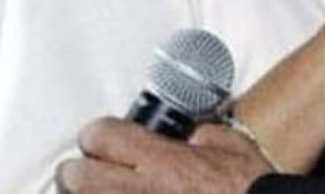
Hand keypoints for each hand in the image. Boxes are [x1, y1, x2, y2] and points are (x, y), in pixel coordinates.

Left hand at [55, 119, 269, 193]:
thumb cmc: (249, 190)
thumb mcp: (232, 147)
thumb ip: (203, 136)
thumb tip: (190, 136)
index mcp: (163, 161)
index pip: (100, 135)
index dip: (100, 135)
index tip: (103, 141)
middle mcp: (142, 192)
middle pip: (75, 176)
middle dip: (77, 173)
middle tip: (85, 174)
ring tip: (98, 192)